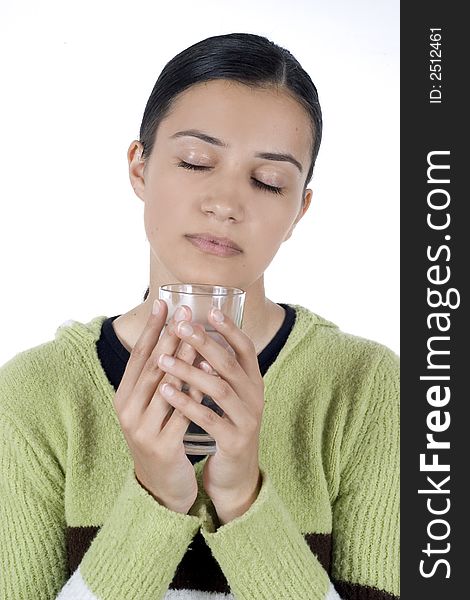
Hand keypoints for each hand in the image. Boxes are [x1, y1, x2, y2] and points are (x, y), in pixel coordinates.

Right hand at [113, 300, 204, 514]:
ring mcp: (142, 429)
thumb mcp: (151, 406)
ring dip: (183, 359)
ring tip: (198, 335)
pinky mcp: (162, 445)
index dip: (151, 328)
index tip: (163, 302)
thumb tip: (174, 336)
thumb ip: (158, 376)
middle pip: (151, 366)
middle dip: (170, 336)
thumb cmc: (159, 436)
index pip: (138, 355)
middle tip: (185, 311)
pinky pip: (182, 413)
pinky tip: (209, 374)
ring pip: (165, 387)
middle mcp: (128, 409)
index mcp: (124, 396)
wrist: (160, 486)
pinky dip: (195, 391)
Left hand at [157, 307, 264, 523]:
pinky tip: (167, 392)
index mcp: (253, 380)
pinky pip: (209, 419)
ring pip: (219, 390)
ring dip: (189, 372)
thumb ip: (220, 367)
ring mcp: (247, 419)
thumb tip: (198, 332)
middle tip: (180, 326)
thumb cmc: (227, 422)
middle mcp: (254, 396)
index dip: (230, 329)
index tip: (210, 310)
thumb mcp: (230, 392)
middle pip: (229, 364)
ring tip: (162, 360)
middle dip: (204, 343)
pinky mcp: (234, 441)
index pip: (246, 347)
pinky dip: (187, 404)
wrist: (237, 471)